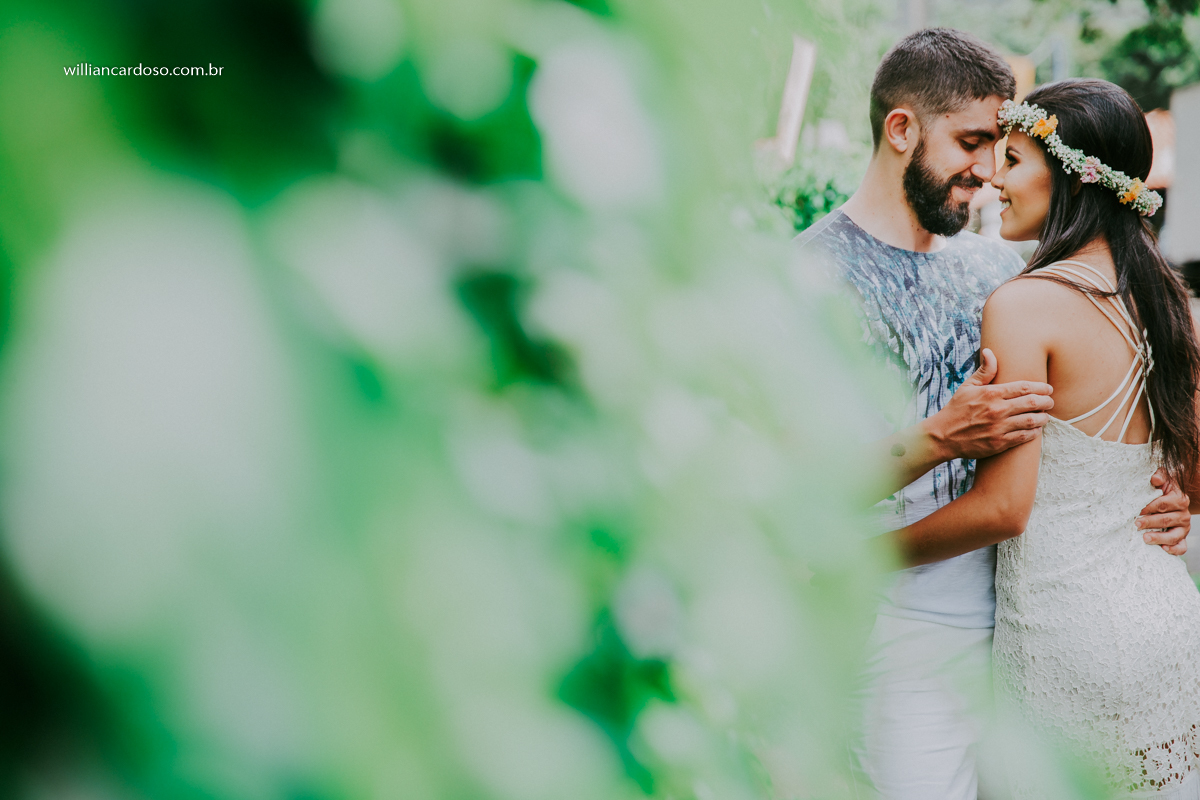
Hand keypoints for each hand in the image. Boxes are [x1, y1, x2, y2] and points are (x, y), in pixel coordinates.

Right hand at [923, 348, 1054, 460]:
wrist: (942, 436)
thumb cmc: (956, 410)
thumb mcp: (967, 387)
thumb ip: (984, 371)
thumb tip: (990, 352)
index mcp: (991, 393)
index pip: (1024, 387)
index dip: (1041, 387)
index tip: (1047, 388)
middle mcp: (997, 410)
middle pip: (1033, 403)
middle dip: (1046, 401)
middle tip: (1050, 402)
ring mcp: (999, 427)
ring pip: (1032, 421)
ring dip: (1043, 418)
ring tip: (1045, 416)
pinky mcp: (999, 443)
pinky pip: (1024, 437)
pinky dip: (1034, 432)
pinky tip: (1035, 429)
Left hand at [1138, 469, 1189, 554]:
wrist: (1174, 498)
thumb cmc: (1164, 488)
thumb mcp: (1164, 478)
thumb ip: (1160, 476)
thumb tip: (1155, 479)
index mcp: (1179, 499)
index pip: (1163, 504)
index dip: (1149, 507)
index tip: (1137, 510)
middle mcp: (1183, 514)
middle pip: (1166, 520)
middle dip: (1150, 522)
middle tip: (1136, 524)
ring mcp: (1184, 528)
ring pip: (1174, 535)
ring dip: (1159, 538)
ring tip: (1145, 538)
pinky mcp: (1182, 537)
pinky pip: (1182, 547)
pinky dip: (1174, 550)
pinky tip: (1163, 549)